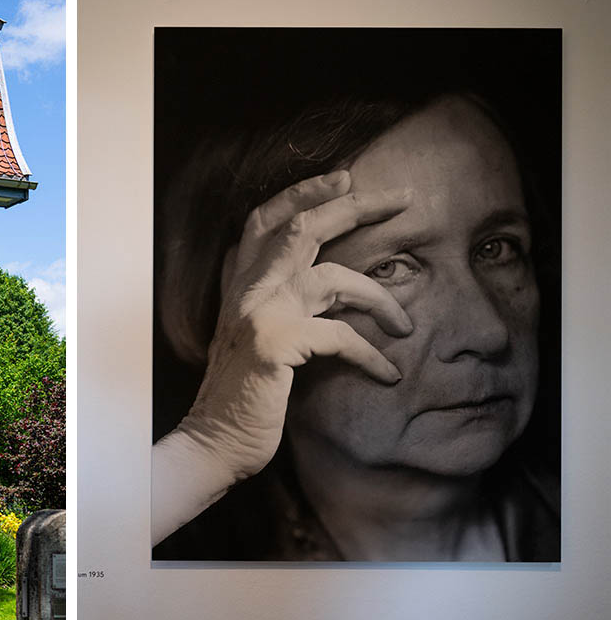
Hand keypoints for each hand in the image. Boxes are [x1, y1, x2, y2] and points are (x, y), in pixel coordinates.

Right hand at [152, 170, 413, 543]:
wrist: (213, 442)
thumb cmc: (241, 394)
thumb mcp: (257, 337)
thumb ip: (279, 303)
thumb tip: (329, 283)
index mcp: (240, 284)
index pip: (266, 218)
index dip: (304, 192)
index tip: (345, 178)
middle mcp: (248, 289)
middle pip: (304, 227)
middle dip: (357, 206)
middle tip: (404, 197)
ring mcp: (260, 312)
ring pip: (334, 276)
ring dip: (381, 297)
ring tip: (406, 325)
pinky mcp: (277, 344)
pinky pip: (341, 335)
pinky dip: (371, 354)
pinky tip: (388, 373)